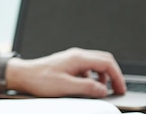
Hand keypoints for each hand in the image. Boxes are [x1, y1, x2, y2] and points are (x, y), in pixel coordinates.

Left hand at [5, 47, 125, 97]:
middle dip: (113, 75)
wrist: (24, 75)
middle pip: (103, 60)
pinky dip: (92, 77)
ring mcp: (72, 58)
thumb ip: (87, 88)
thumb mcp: (66, 87)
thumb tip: (103, 90)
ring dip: (103, 77)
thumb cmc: (40, 79)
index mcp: (78, 58)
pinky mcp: (67, 63)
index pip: (106, 62)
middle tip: (117, 90)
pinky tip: (88, 87)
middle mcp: (76, 55)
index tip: (121, 89)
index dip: (118, 76)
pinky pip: (86, 68)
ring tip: (103, 90)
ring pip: (95, 64)